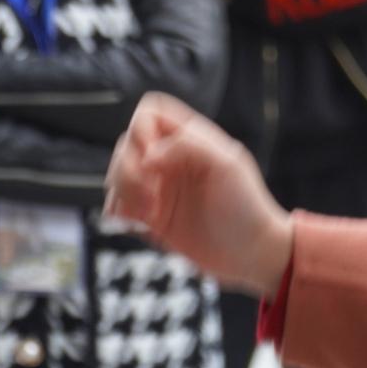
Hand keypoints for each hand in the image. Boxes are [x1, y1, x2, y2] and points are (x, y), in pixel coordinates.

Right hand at [104, 92, 293, 295]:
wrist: (250, 254)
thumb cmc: (247, 207)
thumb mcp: (228, 164)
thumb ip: (189, 145)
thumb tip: (149, 154)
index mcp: (191, 139)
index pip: (150, 113)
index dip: (141, 130)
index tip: (151, 159)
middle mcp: (171, 159)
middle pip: (126, 144)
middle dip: (128, 169)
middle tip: (151, 194)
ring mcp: (159, 188)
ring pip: (116, 174)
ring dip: (123, 191)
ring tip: (149, 214)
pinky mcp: (150, 216)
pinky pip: (116, 204)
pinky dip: (118, 211)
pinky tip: (140, 223)